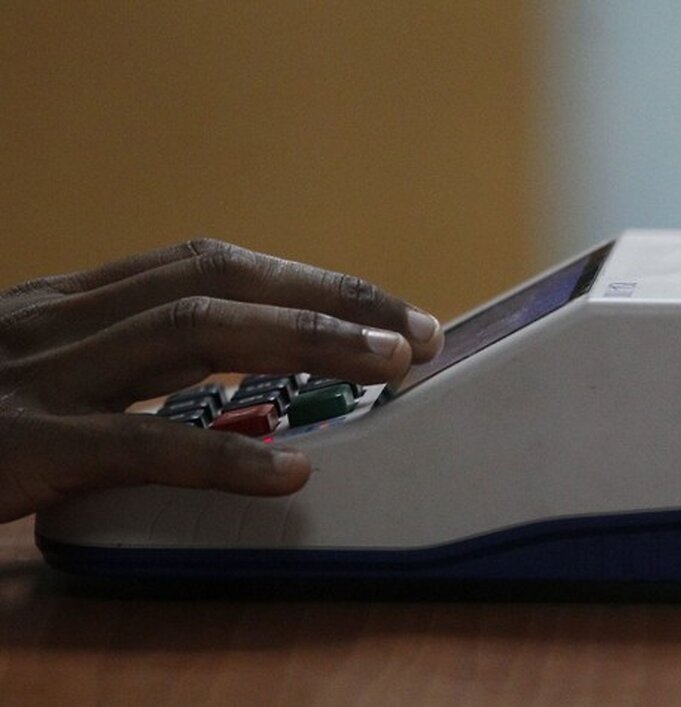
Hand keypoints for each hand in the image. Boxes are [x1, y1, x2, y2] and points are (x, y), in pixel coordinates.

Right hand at [0, 239, 444, 521]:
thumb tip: (234, 384)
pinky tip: (291, 472)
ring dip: (308, 346)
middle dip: (331, 301)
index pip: (208, 267)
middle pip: (220, 282)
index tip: (381, 306)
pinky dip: (221, 456)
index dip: (305, 281)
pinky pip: (134, 445)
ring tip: (391, 368)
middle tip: (418, 330)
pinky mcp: (9, 452)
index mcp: (63, 306)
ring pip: (194, 336)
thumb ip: (117, 372)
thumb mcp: (29, 379)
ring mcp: (29, 382)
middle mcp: (53, 324)